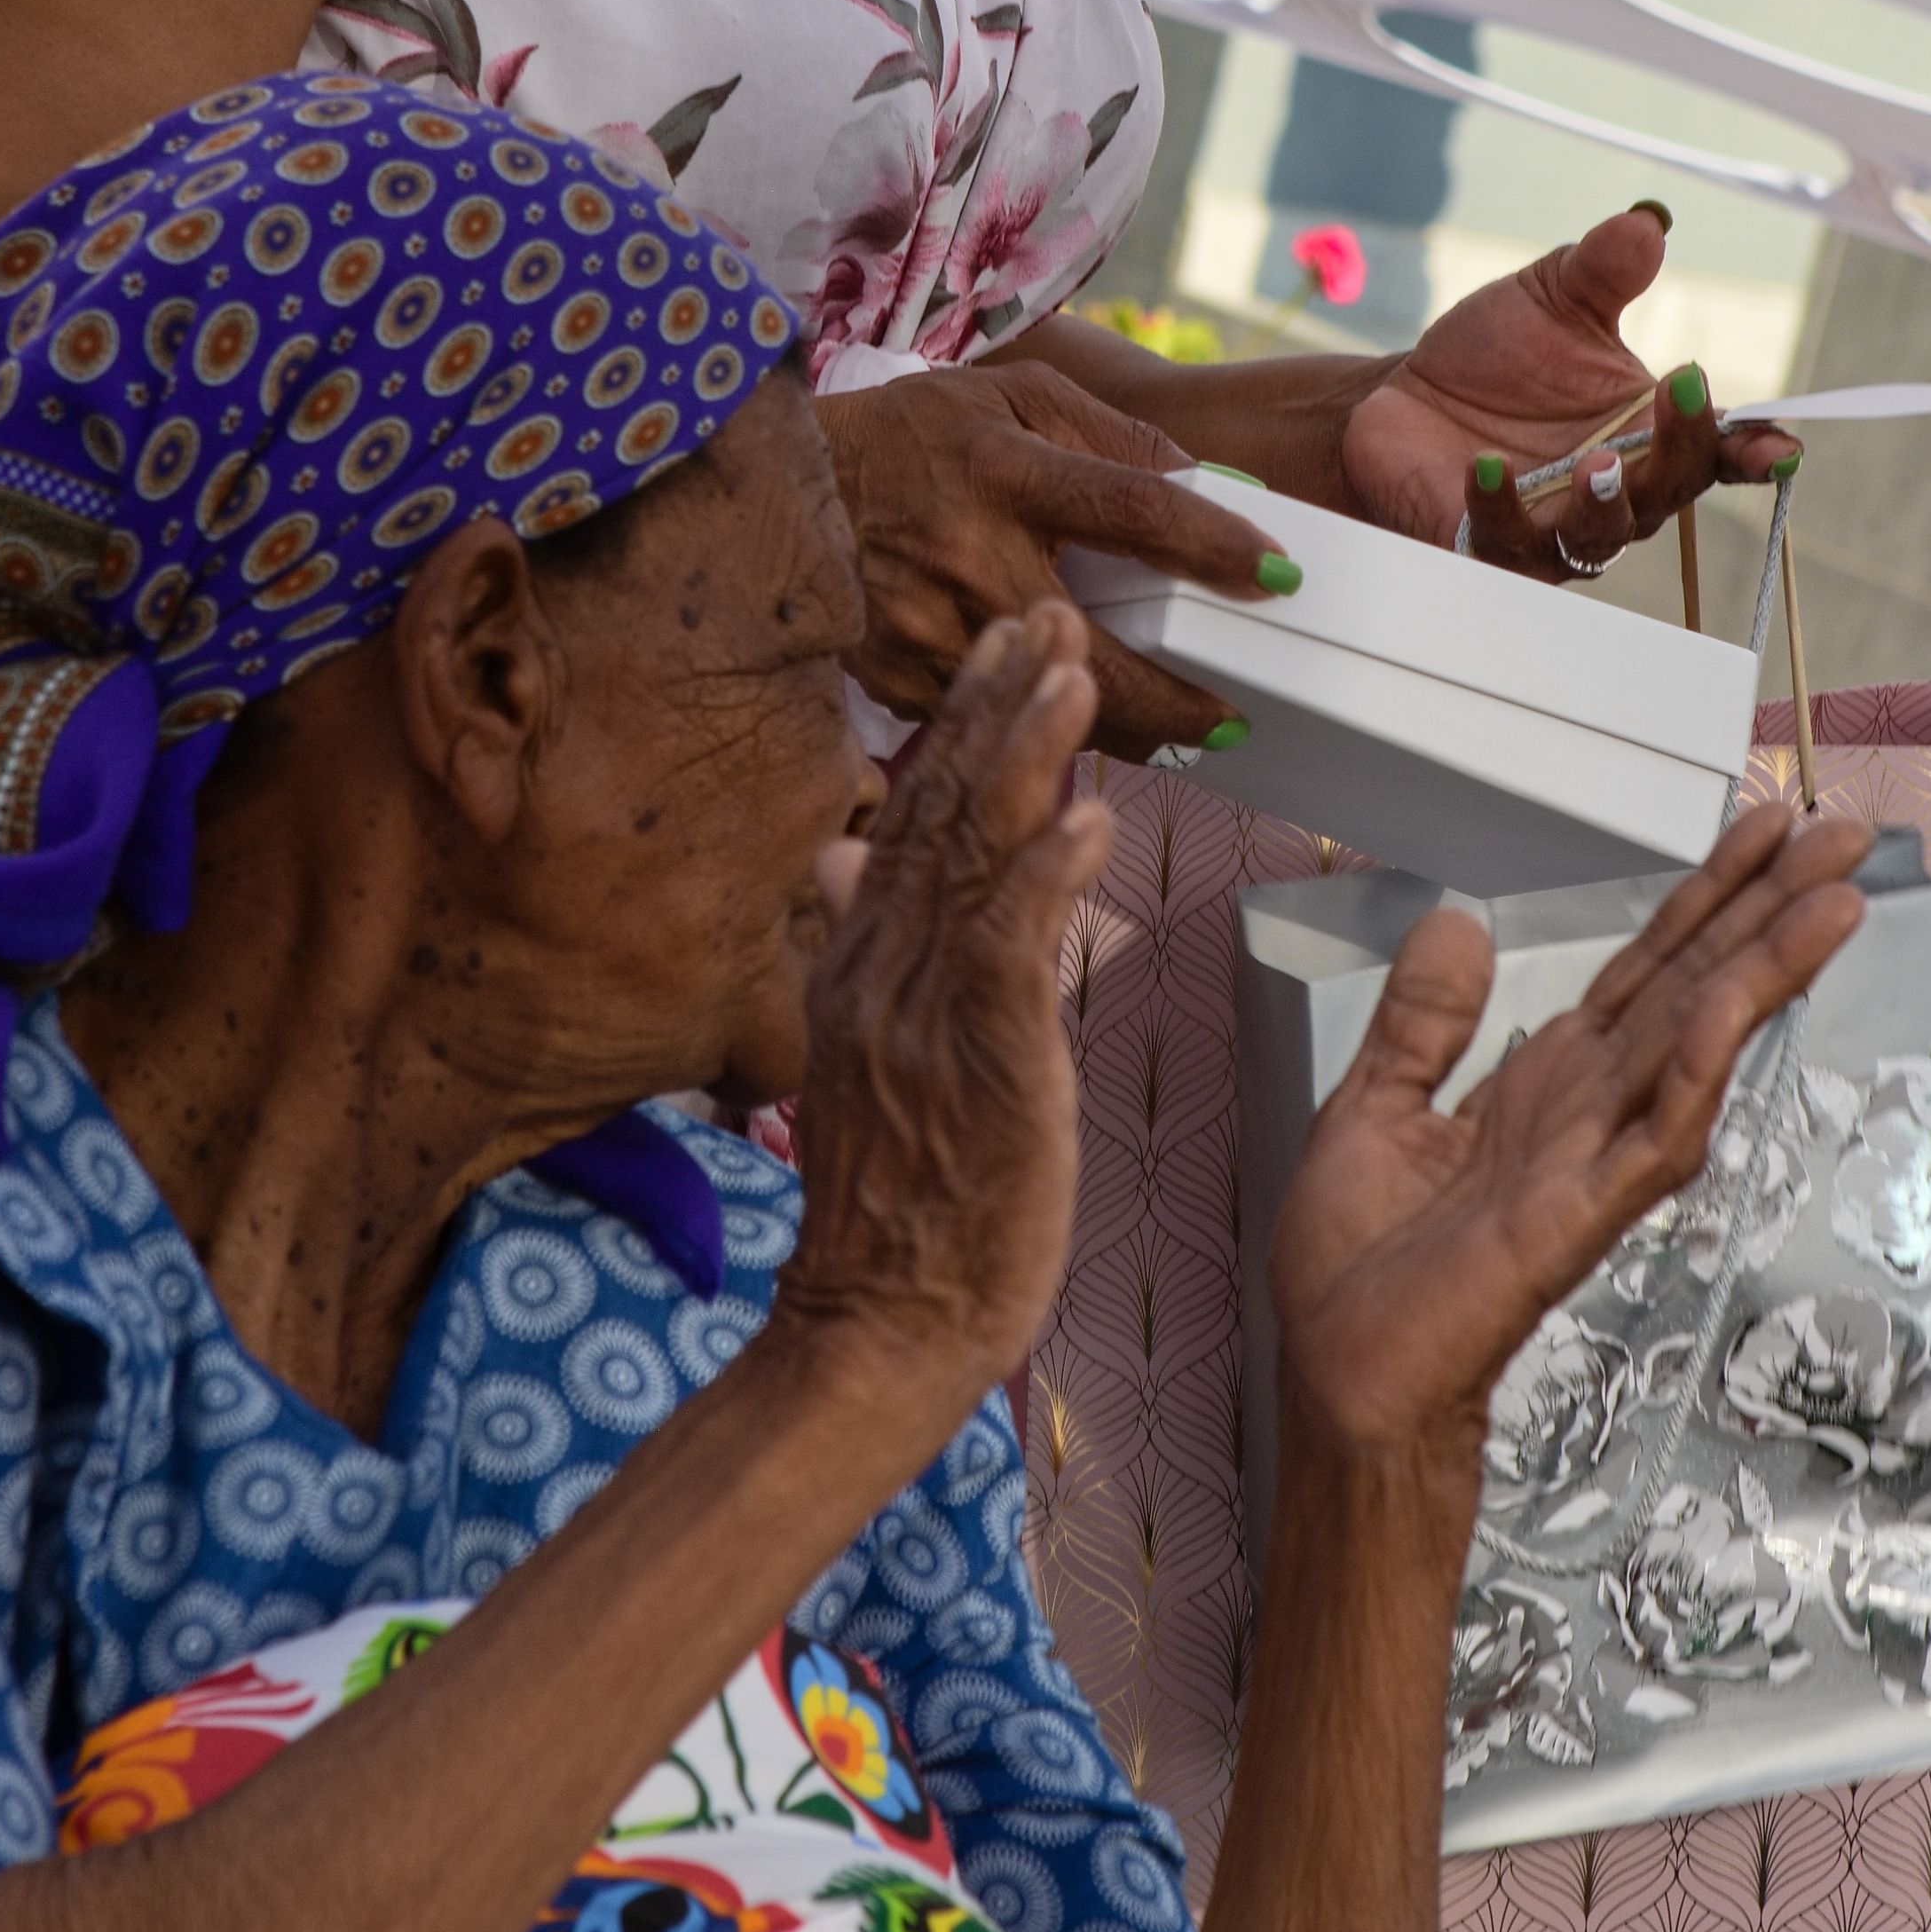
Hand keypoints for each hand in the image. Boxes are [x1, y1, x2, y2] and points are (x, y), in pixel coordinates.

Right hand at [778, 601, 1112, 1434]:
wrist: (879, 1322)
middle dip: (997, 702)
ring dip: (1026, 755)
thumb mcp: (864, 1051)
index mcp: (862, 960)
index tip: (1006, 641)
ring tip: (1073, 671)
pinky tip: (1087, 816)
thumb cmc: (898, 1203)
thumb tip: (843, 848)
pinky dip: (1046, 878)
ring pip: (974, 857)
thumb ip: (863, 942)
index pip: (914, 811)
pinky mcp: (976, 1063)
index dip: (964, 720)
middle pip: (940, 806)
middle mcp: (881, 967)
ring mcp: (922, 1012)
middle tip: (1048, 609)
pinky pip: (1009, 952)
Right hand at [821, 359, 1288, 756]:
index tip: (1279, 574)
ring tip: (1176, 728)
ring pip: (1047, 707)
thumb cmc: (921, 435)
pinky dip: (1043, 723)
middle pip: (1097, 655)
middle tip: (1234, 716)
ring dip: (1121, 727)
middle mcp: (965, 556)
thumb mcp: (1018, 398)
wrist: (794, 485)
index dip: (1213, 543)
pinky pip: (993, 719)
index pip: (1131, 508)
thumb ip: (1117, 438)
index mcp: (1003, 469)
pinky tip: (1076, 717)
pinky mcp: (899, 679)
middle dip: (1177, 701)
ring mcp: (926, 630)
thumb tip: (1213, 483)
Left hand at [1271, 801, 1874, 1475]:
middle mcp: (1585, 1112)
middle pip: (1695, 987)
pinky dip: (1690, 1072)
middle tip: (1845, 838)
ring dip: (1762, 974)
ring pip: (1697, 1048)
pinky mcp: (1575, 1219)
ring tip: (1831, 903)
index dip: (1704, 897)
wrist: (1341, 1379)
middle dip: (1770, 910)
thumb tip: (1457, 923)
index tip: (1763, 829)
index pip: (1645, 969)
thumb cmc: (1360, 1274)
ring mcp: (1592, 1164)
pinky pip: (1651, 1139)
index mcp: (1544, 1082)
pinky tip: (1726, 1011)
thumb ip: (1421, 1023)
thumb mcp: (1372, 1110)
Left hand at [1342, 202, 1794, 584]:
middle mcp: (1615, 492)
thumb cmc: (1498, 355)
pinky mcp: (1486, 545)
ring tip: (1599, 463)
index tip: (1779, 443)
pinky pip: (1504, 543)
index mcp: (1647, 433)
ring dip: (1603, 504)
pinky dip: (1498, 507)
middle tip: (1677, 398)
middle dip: (1680, 452)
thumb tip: (1647, 224)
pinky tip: (1485, 466)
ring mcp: (1552, 527)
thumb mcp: (1551, 296)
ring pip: (1596, 538)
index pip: (1715, 450)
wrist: (1406, 395)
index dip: (1752, 451)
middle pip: (1668, 491)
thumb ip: (1602, 268)